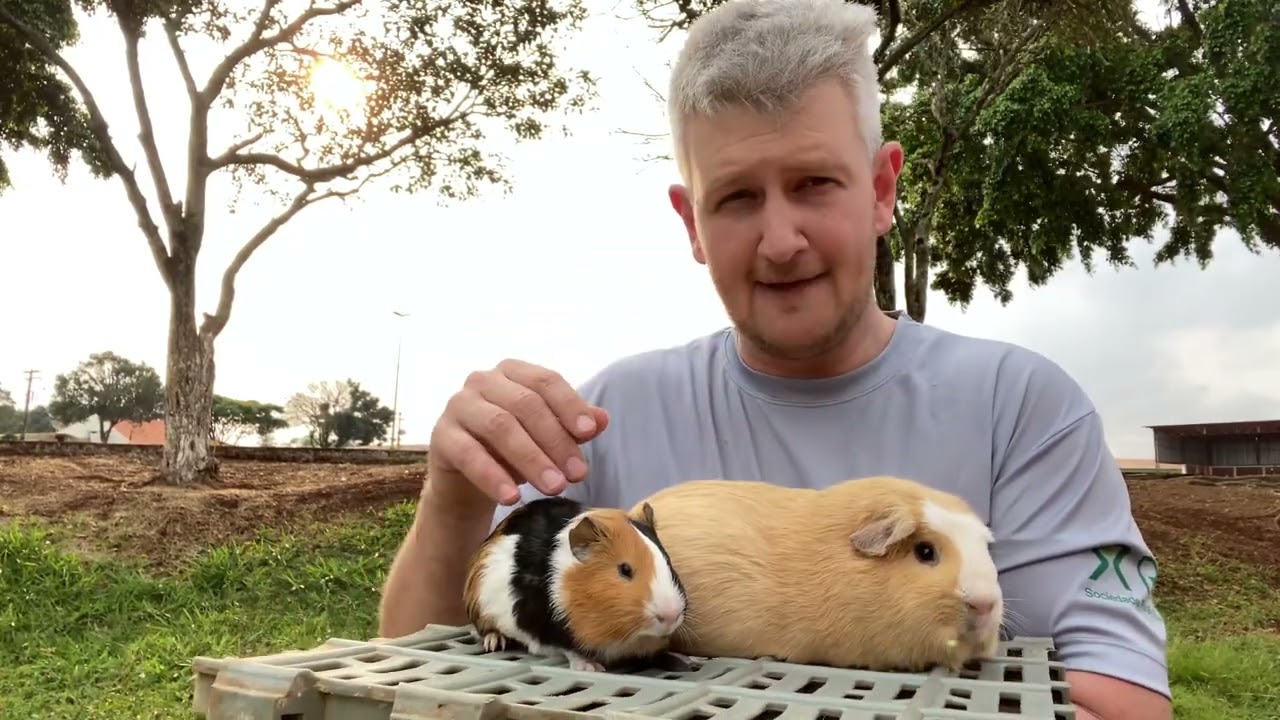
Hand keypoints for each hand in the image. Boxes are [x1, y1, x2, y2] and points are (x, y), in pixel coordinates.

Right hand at [429, 358, 609, 505]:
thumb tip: (601, 420)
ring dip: (531, 459)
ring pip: (499, 426)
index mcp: (512, 372)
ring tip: (554, 487)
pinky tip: (512, 497)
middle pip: (525, 405)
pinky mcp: (441, 436)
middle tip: (577, 474)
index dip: (569, 405)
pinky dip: (492, 476)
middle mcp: (482, 380)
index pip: (546, 381)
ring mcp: (458, 405)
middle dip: (555, 440)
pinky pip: (468, 453)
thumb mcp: (547, 438)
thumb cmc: (513, 449)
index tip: (589, 433)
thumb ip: (573, 427)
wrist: (467, 479)